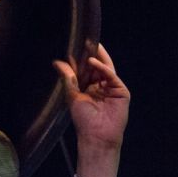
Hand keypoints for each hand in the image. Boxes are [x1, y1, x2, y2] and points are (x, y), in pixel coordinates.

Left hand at [53, 43, 129, 176]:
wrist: (96, 136)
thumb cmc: (84, 120)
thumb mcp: (72, 96)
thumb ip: (68, 78)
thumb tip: (57, 62)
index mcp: (89, 88)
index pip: (86, 69)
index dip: (80, 59)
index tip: (73, 47)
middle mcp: (101, 86)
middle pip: (97, 66)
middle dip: (91, 54)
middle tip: (84, 40)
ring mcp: (112, 88)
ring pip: (105, 68)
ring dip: (98, 57)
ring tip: (90, 45)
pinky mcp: (121, 92)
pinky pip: (112, 76)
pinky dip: (103, 68)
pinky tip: (93, 61)